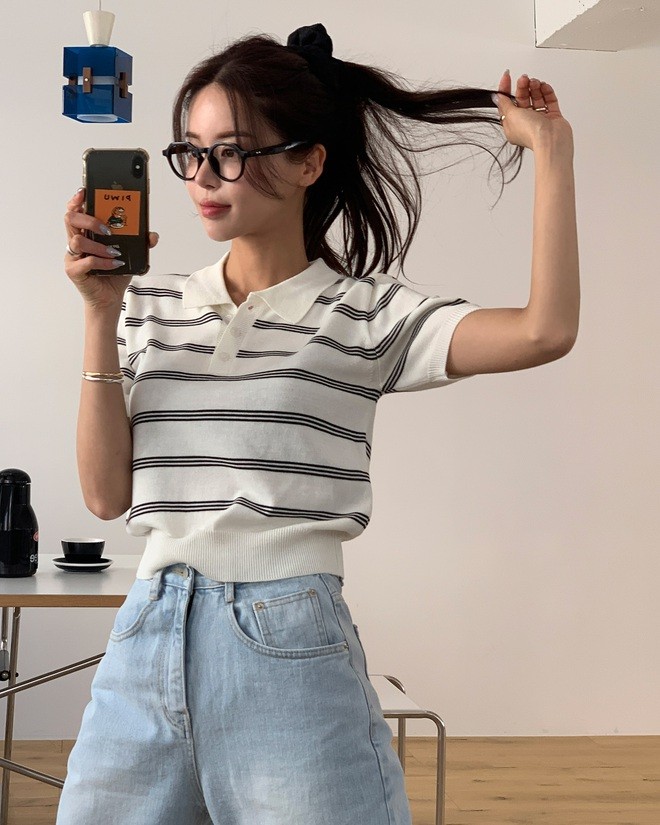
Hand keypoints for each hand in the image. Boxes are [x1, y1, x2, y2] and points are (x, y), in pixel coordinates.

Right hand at [64, 188, 159, 312]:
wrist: (110, 297)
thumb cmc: (115, 272)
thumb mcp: (130, 254)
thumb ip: (140, 242)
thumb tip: (152, 235)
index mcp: (86, 232)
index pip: (75, 210)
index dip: (77, 200)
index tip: (85, 193)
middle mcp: (76, 241)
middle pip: (70, 219)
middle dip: (89, 219)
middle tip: (107, 229)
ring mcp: (73, 256)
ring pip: (78, 241)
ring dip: (99, 246)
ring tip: (114, 253)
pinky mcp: (74, 271)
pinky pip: (85, 261)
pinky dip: (103, 262)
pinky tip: (115, 264)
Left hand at [494, 71, 572, 151]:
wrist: (550, 139)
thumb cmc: (530, 132)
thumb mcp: (511, 115)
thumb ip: (504, 104)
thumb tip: (497, 97)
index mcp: (512, 125)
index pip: (507, 104)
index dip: (506, 89)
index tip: (507, 76)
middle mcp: (525, 122)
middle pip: (522, 99)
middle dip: (522, 87)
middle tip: (524, 78)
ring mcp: (540, 119)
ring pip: (536, 98)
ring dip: (534, 87)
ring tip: (534, 82)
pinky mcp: (552, 116)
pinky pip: (549, 100)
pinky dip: (546, 91)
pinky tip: (543, 86)